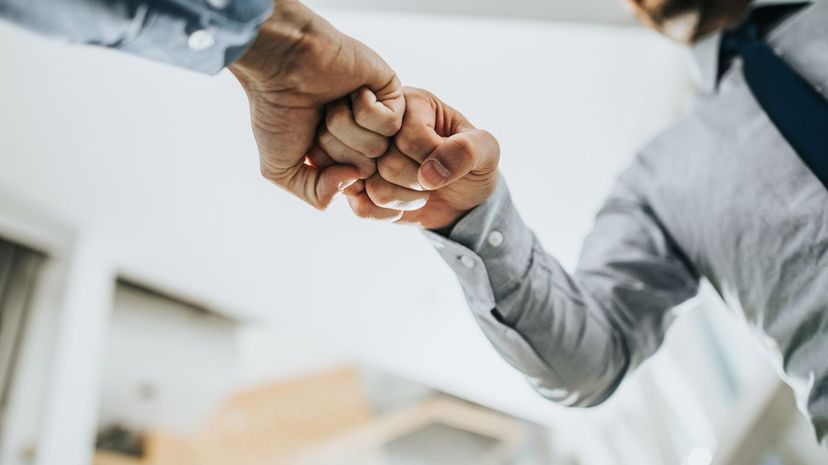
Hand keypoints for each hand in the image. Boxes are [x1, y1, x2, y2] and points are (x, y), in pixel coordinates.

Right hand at [230, 0, 404, 209]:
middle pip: (366, 171)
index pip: (352, 190)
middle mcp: (363, 140)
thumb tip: (353, 181)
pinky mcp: (394, 94)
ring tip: (332, 103)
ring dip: (346, 126)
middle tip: (319, 120)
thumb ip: (315, 194)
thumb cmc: (277, 110)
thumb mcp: (281, 169)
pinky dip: (364, 110)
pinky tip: (351, 91)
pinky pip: (391, 124)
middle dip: (336, 147)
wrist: (282, 63)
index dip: (328, 172)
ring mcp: (380, 118)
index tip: (310, 146)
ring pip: (378, 148)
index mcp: (340, 158)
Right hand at [332, 88, 499, 230]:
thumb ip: (468, 150)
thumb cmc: (474, 164)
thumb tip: (429, 174)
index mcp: (411, 103)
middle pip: (386, 161)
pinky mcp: (356, 186)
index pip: (408, 135)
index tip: (448, 159)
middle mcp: (379, 125)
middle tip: (434, 179)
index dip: (432, 157)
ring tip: (421, 191)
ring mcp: (364, 157)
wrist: (463, 198)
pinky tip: (403, 205)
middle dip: (419, 180)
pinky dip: (389, 214)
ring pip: (373, 185)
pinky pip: (362, 208)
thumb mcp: (487, 151)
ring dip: (406, 199)